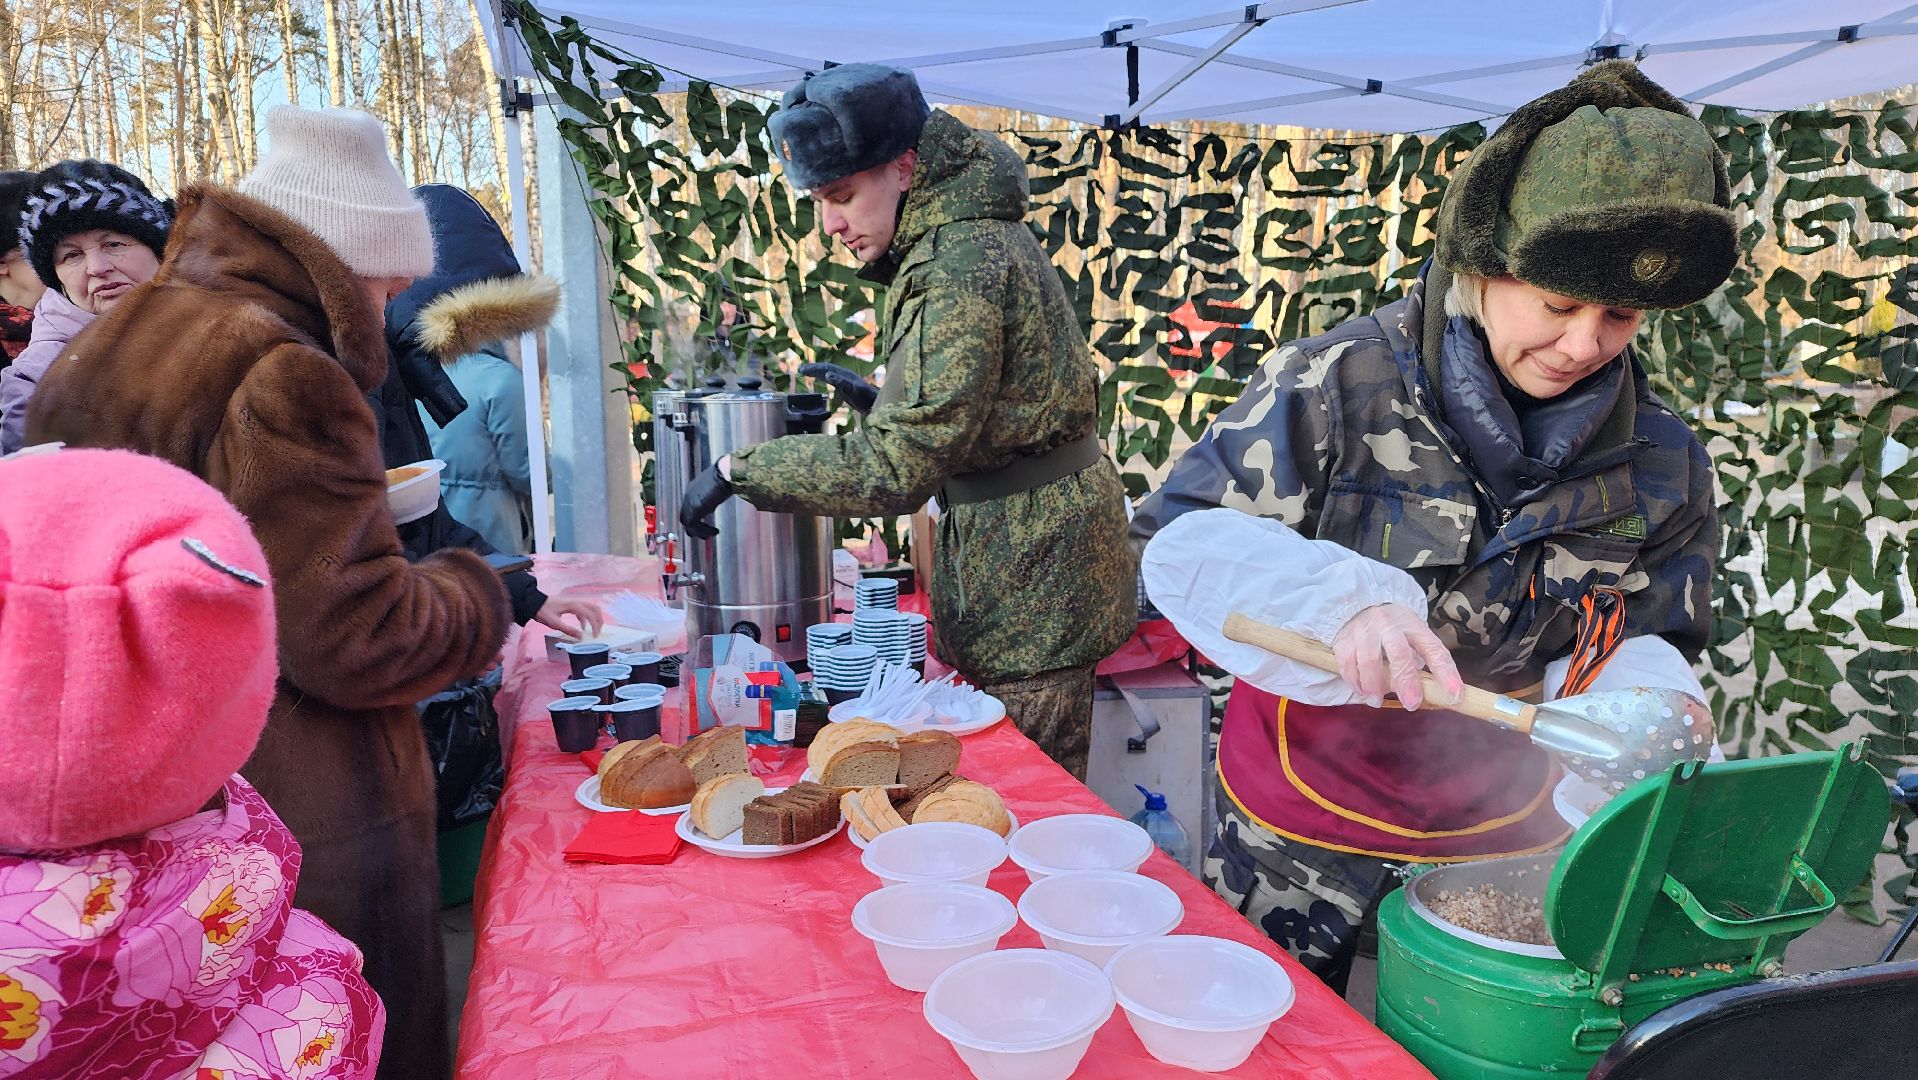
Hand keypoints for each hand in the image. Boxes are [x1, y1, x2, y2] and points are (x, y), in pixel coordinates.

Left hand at [534, 596, 604, 639]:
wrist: (534, 603)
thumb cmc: (543, 612)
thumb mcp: (554, 623)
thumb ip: (568, 630)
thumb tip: (581, 637)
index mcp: (574, 605)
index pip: (590, 614)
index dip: (595, 625)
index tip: (594, 636)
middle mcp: (577, 602)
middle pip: (595, 608)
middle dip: (599, 620)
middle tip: (598, 632)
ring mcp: (574, 602)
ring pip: (591, 608)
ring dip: (594, 619)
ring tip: (593, 630)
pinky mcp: (571, 605)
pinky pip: (584, 610)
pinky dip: (587, 618)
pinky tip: (583, 627)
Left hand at [679, 462, 734, 539]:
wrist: (725, 473)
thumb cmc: (725, 477)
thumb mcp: (715, 489)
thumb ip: (710, 499)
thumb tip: (711, 508)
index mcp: (691, 489)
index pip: (688, 508)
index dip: (695, 518)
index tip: (704, 524)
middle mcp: (688, 495)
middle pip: (685, 516)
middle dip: (694, 528)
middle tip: (705, 535)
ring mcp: (690, 502)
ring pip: (688, 523)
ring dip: (699, 531)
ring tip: (710, 536)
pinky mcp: (695, 508)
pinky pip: (694, 525)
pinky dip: (704, 531)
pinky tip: (714, 532)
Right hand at [799, 362, 878, 413]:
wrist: (877, 405)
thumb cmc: (866, 398)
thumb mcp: (853, 389)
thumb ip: (841, 381)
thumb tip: (827, 374)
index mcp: (844, 374)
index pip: (826, 368)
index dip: (814, 368)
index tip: (802, 369)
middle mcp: (844, 375)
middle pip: (825, 368)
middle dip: (813, 368)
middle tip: (799, 369)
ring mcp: (845, 381)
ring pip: (828, 373)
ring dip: (816, 372)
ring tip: (804, 372)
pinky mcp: (846, 388)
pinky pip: (831, 380)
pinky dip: (823, 378)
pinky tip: (820, 379)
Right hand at [1331, 603, 1462, 710]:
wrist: (1358, 606)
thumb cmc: (1393, 631)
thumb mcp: (1412, 636)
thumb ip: (1421, 661)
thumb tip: (1433, 694)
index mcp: (1414, 626)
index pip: (1433, 649)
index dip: (1445, 673)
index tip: (1454, 696)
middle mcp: (1389, 626)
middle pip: (1399, 653)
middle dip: (1406, 681)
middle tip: (1411, 704)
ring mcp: (1365, 631)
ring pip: (1369, 661)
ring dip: (1375, 686)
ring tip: (1377, 701)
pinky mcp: (1344, 640)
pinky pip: (1348, 665)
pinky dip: (1355, 682)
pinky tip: (1362, 692)